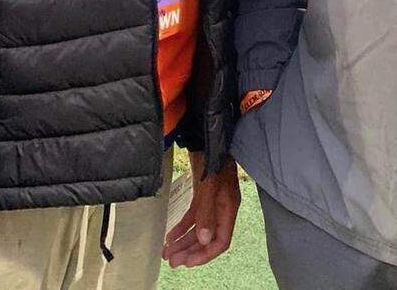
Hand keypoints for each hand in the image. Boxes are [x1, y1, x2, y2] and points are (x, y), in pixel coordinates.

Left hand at [162, 154, 240, 269]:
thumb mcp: (210, 185)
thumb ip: (208, 212)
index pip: (221, 241)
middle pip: (207, 238)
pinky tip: (170, 235)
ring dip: (183, 242)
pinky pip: (192, 217)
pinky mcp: (202, 194)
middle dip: (190, 251)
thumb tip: (205, 241)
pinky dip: (182, 227)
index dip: (206, 254)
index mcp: (228, 208)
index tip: (188, 262)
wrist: (207, 133)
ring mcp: (211, 201)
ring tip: (168, 253)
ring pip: (198, 229)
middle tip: (172, 261)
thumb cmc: (213, 157)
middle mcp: (221, 208)